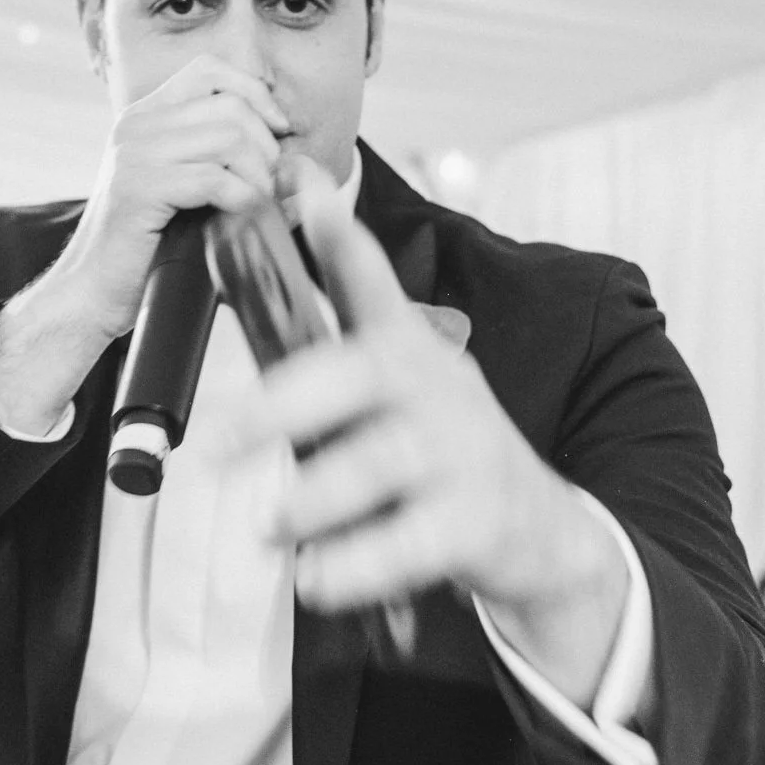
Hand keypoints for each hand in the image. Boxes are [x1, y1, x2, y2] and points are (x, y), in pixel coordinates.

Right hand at [0, 55, 289, 435]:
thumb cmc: (145, 247)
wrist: (89, 291)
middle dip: (266, 147)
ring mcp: (135, 154)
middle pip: (230, 105)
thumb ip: (220, 160)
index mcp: (145, 116)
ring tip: (256, 206)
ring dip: (258, 176)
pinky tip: (240, 220)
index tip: (278, 132)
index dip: (255, 94)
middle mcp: (137, 125)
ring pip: (229, 138)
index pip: (209, 70)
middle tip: (267, 187)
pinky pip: (215, 179)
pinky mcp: (140, 189)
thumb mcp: (182, 190)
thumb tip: (291, 153)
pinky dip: (242, 200)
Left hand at [221, 181, 629, 707]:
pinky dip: (356, 565)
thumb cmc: (443, 451)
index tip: (306, 187)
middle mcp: (440, 390)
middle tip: (223, 440)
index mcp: (410, 354)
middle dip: (289, 402)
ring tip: (270, 526)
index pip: (375, 284)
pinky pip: (409, 544)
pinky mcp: (476, 522)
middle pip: (364, 376)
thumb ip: (345, 335)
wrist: (541, 529)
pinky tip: (315, 577)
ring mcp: (463, 454)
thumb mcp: (404, 385)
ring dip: (316, 498)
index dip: (342, 237)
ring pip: (382, 464)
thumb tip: (290, 244)